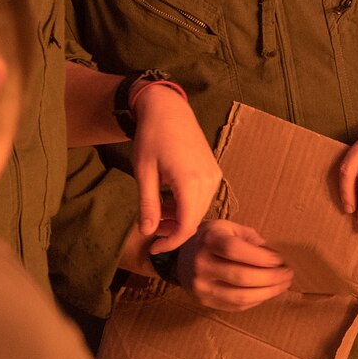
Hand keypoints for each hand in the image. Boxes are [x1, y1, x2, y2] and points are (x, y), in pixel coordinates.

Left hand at [128, 84, 219, 251]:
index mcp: (190, 182)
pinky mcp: (213, 170)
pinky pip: (203, 197)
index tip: (153, 249)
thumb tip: (147, 232)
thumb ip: (148, 204)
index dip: (171, 242)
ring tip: (159, 214)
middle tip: (151, 230)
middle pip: (195, 219)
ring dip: (180, 218)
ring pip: (200, 209)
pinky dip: (187, 205)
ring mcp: (214, 175)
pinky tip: (170, 200)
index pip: (186, 226)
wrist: (168, 109)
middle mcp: (208, 180)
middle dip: (174, 231)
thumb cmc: (152, 137)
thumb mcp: (144, 172)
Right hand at [172, 220, 292, 311]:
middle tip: (288, 274)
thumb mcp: (229, 228)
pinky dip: (256, 300)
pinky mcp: (204, 301)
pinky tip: (267, 292)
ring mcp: (201, 286)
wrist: (181, 256)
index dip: (262, 257)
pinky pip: (235, 306)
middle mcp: (201, 264)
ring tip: (282, 285)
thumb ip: (251, 239)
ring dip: (268, 292)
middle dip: (271, 277)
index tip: (280, 260)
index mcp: (209, 240)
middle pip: (241, 276)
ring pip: (240, 296)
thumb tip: (274, 257)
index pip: (236, 250)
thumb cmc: (212, 238)